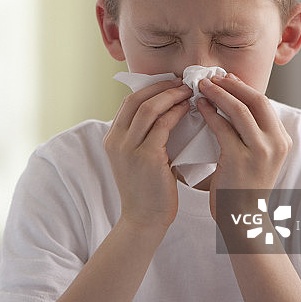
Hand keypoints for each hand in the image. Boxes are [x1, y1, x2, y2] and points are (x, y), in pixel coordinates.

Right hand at [104, 80, 192, 230]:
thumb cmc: (147, 189)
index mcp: (111, 139)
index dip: (149, 88)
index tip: (169, 83)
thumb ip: (144, 136)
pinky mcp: (146, 157)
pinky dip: (176, 113)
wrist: (144, 219)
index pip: (128, 102)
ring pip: (149, 109)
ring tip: (188, 92)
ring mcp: (128, 149)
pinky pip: (162, 125)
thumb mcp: (137, 158)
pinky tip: (188, 109)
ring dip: (170, 96)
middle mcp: (116, 141)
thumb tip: (166, 110)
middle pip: (136, 100)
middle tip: (181, 82)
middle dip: (160, 87)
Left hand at [195, 73, 291, 223]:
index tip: (225, 78)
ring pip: (239, 110)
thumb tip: (232, 103)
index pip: (264, 103)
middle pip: (255, 100)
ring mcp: (260, 151)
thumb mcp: (255, 156)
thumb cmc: (242, 187)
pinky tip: (198, 106)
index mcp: (282, 139)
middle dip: (232, 85)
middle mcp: (276, 143)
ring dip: (219, 94)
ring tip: (201, 86)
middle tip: (211, 77)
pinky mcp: (240, 159)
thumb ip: (249, 133)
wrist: (243, 219)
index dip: (243, 87)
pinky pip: (222, 127)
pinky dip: (209, 113)